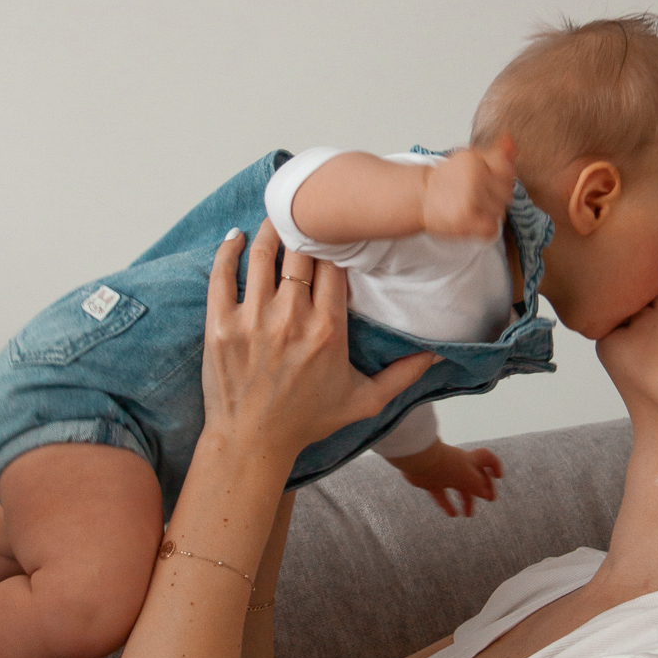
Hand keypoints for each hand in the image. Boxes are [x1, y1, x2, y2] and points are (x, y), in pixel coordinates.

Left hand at [202, 223, 436, 466]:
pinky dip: (228, 250)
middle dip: (305, 228)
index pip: (334, 264)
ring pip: (262, 255)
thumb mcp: (364, 401)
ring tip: (275, 216)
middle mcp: (291, 319)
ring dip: (270, 230)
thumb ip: (403, 376)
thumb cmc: (306, 422)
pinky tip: (237, 237)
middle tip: (307, 213)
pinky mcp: (220, 326)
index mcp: (328, 329)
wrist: (252, 443)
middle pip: (300, 251)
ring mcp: (252, 320)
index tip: (337, 231)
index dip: (336, 241)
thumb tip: (437, 355)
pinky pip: (221, 275)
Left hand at [392, 439, 502, 518]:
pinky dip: (448, 505)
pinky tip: (453, 514)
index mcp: (469, 460)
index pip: (487, 459)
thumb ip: (480, 487)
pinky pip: (441, 495)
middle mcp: (458, 465)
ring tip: (469, 515)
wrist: (419, 460)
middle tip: (490, 500)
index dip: (495, 466)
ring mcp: (444, 473)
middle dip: (483, 489)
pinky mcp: (431, 482)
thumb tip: (488, 495)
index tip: (499, 477)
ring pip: (459, 487)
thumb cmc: (447, 465)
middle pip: (475, 477)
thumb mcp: (469, 478)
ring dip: (466, 500)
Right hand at [420, 137, 515, 239]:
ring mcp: (469, 197)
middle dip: (496, 197)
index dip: (500, 179)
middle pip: (507, 192)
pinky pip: (492, 228)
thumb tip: (509, 139)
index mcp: (473, 158)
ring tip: (472, 208)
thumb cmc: (446, 180)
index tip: (486, 182)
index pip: (506, 169)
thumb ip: (495, 153)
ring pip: (500, 211)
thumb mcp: (470, 159)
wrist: (419, 196)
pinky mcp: (465, 218)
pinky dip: (485, 228)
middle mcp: (473, 175)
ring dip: (489, 214)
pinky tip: (474, 221)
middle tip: (477, 197)